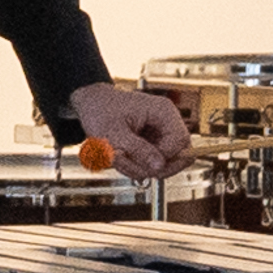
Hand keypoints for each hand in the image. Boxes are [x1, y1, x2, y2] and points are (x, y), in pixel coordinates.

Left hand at [71, 80, 196, 182]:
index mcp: (163, 112)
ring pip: (166, 164)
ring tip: (119, 159)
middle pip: (181, 156)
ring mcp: (161, 135)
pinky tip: (122, 159)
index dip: (165, 158)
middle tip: (132, 167)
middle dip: (155, 167)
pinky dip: (137, 167)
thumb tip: (159, 166)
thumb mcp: (115, 133)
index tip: (144, 164)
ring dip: (141, 168)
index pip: (181, 142)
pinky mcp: (154, 144)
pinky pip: (154, 164)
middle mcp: (167, 123)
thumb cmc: (100, 109)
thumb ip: (138, 150)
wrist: (91, 104)